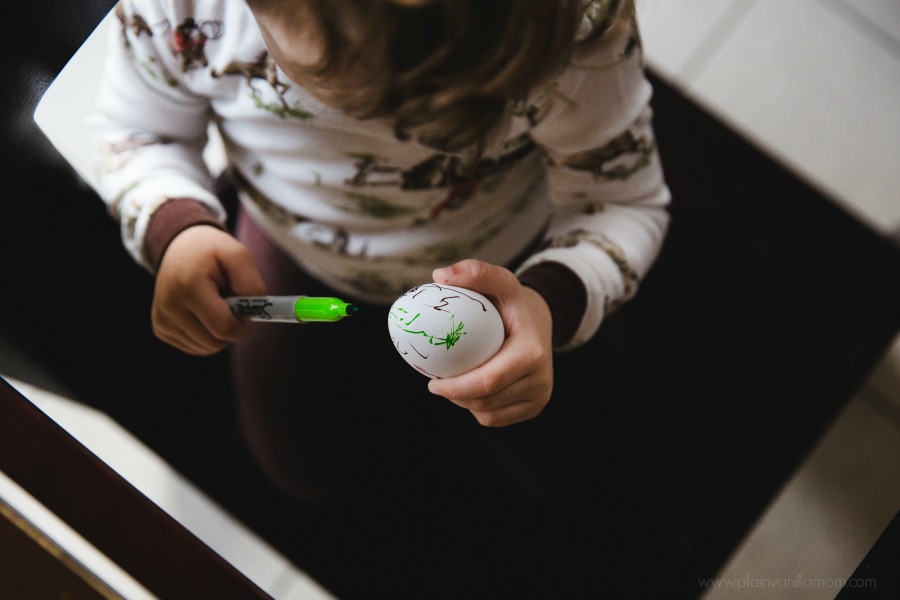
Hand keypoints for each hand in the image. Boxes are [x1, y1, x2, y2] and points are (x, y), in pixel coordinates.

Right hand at [152, 225, 265, 354]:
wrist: (180, 247)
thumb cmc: (213, 252)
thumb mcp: (238, 255)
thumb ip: (252, 285)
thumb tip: (252, 316)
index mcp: (189, 288)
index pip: (223, 328)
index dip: (242, 325)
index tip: (245, 310)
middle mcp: (169, 308)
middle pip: (215, 343)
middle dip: (231, 328)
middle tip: (230, 303)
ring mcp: (161, 321)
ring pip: (207, 349)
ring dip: (219, 332)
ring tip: (214, 304)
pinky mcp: (160, 329)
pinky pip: (196, 348)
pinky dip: (207, 335)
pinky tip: (203, 313)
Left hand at [427, 259, 553, 426]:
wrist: (541, 321)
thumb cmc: (513, 303)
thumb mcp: (500, 281)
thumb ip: (475, 272)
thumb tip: (440, 276)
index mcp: (531, 353)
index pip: (488, 381)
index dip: (456, 388)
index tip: (432, 383)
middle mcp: (540, 380)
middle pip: (486, 401)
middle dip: (456, 396)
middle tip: (438, 383)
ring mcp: (540, 397)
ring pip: (489, 414)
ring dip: (466, 403)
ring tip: (455, 384)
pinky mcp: (535, 407)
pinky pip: (496, 419)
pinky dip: (479, 409)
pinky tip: (472, 391)